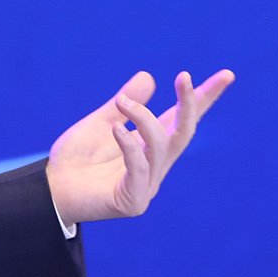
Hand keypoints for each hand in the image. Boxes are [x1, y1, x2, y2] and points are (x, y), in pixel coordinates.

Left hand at [45, 69, 233, 223]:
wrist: (50, 190)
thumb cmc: (75, 159)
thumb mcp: (99, 123)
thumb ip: (123, 105)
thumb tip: (148, 76)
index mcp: (150, 146)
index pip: (183, 119)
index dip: (204, 98)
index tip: (227, 75)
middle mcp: (155, 165)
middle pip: (184, 133)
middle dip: (189, 104)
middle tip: (184, 76)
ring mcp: (146, 184)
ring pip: (161, 147)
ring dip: (143, 119)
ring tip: (122, 102)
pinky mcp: (132, 201)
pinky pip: (139, 169)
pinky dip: (130, 146)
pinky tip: (116, 129)